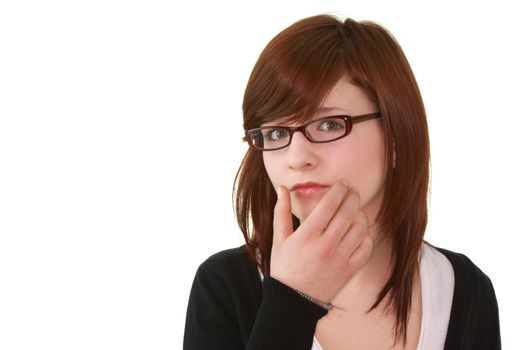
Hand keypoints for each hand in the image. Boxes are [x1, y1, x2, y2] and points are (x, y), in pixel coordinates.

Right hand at [270, 180, 372, 303]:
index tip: (343, 183)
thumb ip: (281, 211)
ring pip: (360, 229)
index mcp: (307, 236)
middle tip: (353, 190)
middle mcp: (325, 246)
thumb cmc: (285, 267)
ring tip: (356, 209)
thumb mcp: (279, 239)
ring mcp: (339, 259)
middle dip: (353, 197)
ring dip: (361, 214)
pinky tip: (360, 231)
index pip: (329, 205)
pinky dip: (367, 236)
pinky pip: (366, 248)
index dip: (339, 190)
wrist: (293, 300)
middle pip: (347, 213)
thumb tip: (283, 188)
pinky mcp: (349, 271)